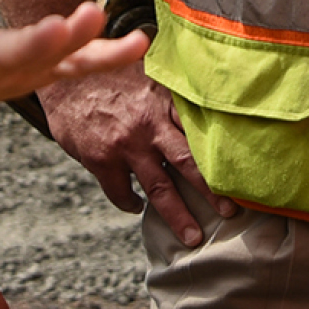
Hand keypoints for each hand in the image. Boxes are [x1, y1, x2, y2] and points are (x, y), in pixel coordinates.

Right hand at [40, 69, 223, 246]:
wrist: (64, 71)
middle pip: (189, 164)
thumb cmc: (109, 71)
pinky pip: (120, 193)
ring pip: (159, 188)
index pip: (202, 131)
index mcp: (164, 102)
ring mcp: (126, 146)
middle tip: (232, 212)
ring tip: (193, 237)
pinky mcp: (101, 160)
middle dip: (213, 192)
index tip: (244, 173)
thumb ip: (171, 88)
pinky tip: (136, 207)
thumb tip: (205, 90)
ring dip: (178, 215)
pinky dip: (130, 204)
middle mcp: (149, 125)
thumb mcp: (147, 70)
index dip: (223, 153)